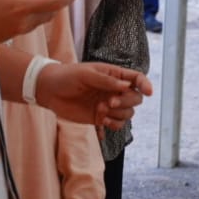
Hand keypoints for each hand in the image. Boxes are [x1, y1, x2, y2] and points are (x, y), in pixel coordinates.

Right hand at [0, 0, 71, 51]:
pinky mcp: (3, 39)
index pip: (53, 2)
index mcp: (22, 7)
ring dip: (36, 12)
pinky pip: (20, 27)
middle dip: (53, 5)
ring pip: (33, 21)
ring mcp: (13, 34)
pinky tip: (7, 12)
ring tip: (29, 2)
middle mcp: (22, 23)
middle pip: (46, 14)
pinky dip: (21, 19)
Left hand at [37, 62, 151, 130]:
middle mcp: (114, 90)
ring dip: (118, 114)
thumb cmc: (67, 77)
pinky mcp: (101, 117)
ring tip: (100, 111)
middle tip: (108, 102)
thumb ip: (107, 80)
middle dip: (126, 102)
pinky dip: (113, 124)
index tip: (148, 92)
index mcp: (114, 75)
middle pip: (136, 99)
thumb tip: (127, 86)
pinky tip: (101, 121)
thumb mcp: (87, 74)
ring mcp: (109, 105)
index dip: (146, 84)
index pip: (137, 79)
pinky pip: (117, 124)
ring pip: (128, 113)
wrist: (49, 91)